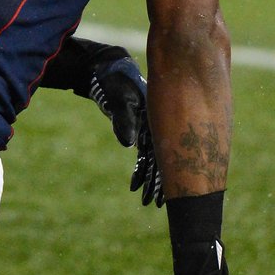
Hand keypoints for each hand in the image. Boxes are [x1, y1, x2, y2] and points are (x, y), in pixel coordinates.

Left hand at [88, 54, 161, 206]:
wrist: (107, 70)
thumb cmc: (115, 81)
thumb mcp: (119, 98)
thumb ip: (124, 120)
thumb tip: (129, 144)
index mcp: (159, 118)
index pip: (166, 151)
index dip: (164, 174)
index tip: (164, 193)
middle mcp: (158, 126)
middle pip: (164, 160)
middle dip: (161, 183)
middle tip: (157, 205)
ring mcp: (150, 129)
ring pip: (154, 160)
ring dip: (151, 180)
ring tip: (148, 202)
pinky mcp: (139, 130)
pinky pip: (144, 154)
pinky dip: (140, 169)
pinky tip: (135, 185)